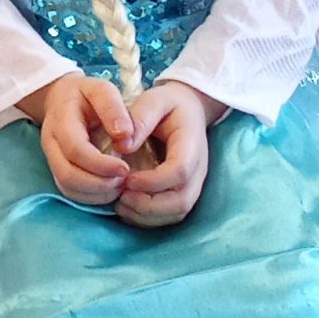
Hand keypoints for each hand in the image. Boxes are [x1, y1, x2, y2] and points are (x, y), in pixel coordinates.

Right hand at [23, 72, 139, 206]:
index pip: (76, 150)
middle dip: (99, 184)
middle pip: (67, 175)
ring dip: (96, 193)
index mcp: (61, 120)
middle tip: (125, 180)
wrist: (61, 98)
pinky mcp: (57, 170)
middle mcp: (51, 143)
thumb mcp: (101, 89)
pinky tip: (110, 189)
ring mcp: (51, 159)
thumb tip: (125, 137)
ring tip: (120, 185)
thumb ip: (114, 109)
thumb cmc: (85, 95)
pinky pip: (70, 191)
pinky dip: (91, 196)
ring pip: (67, 187)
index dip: (100, 164)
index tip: (125, 169)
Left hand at [111, 80, 218, 228]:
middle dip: (149, 205)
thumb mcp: (154, 99)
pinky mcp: (184, 192)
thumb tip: (123, 145)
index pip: (180, 171)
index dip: (153, 181)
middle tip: (120, 196)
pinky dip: (149, 218)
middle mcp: (198, 169)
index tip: (126, 177)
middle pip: (182, 200)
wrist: (188, 110)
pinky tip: (127, 208)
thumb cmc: (168, 104)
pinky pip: (171, 215)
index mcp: (191, 144)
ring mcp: (194, 183)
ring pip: (177, 212)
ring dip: (147, 215)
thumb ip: (140, 118)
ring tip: (120, 203)